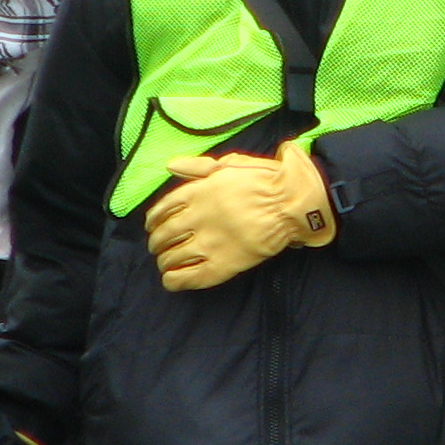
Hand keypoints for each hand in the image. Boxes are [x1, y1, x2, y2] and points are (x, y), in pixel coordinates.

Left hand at [144, 139, 335, 290]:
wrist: (291, 204)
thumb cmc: (264, 181)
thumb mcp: (229, 164)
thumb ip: (197, 166)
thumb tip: (171, 165)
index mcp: (198, 192)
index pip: (162, 210)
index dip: (153, 221)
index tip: (153, 226)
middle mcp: (198, 218)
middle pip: (164, 235)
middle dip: (156, 243)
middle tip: (158, 247)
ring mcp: (210, 243)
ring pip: (172, 258)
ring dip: (164, 262)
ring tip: (166, 263)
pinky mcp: (223, 265)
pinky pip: (189, 277)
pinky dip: (174, 280)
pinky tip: (172, 280)